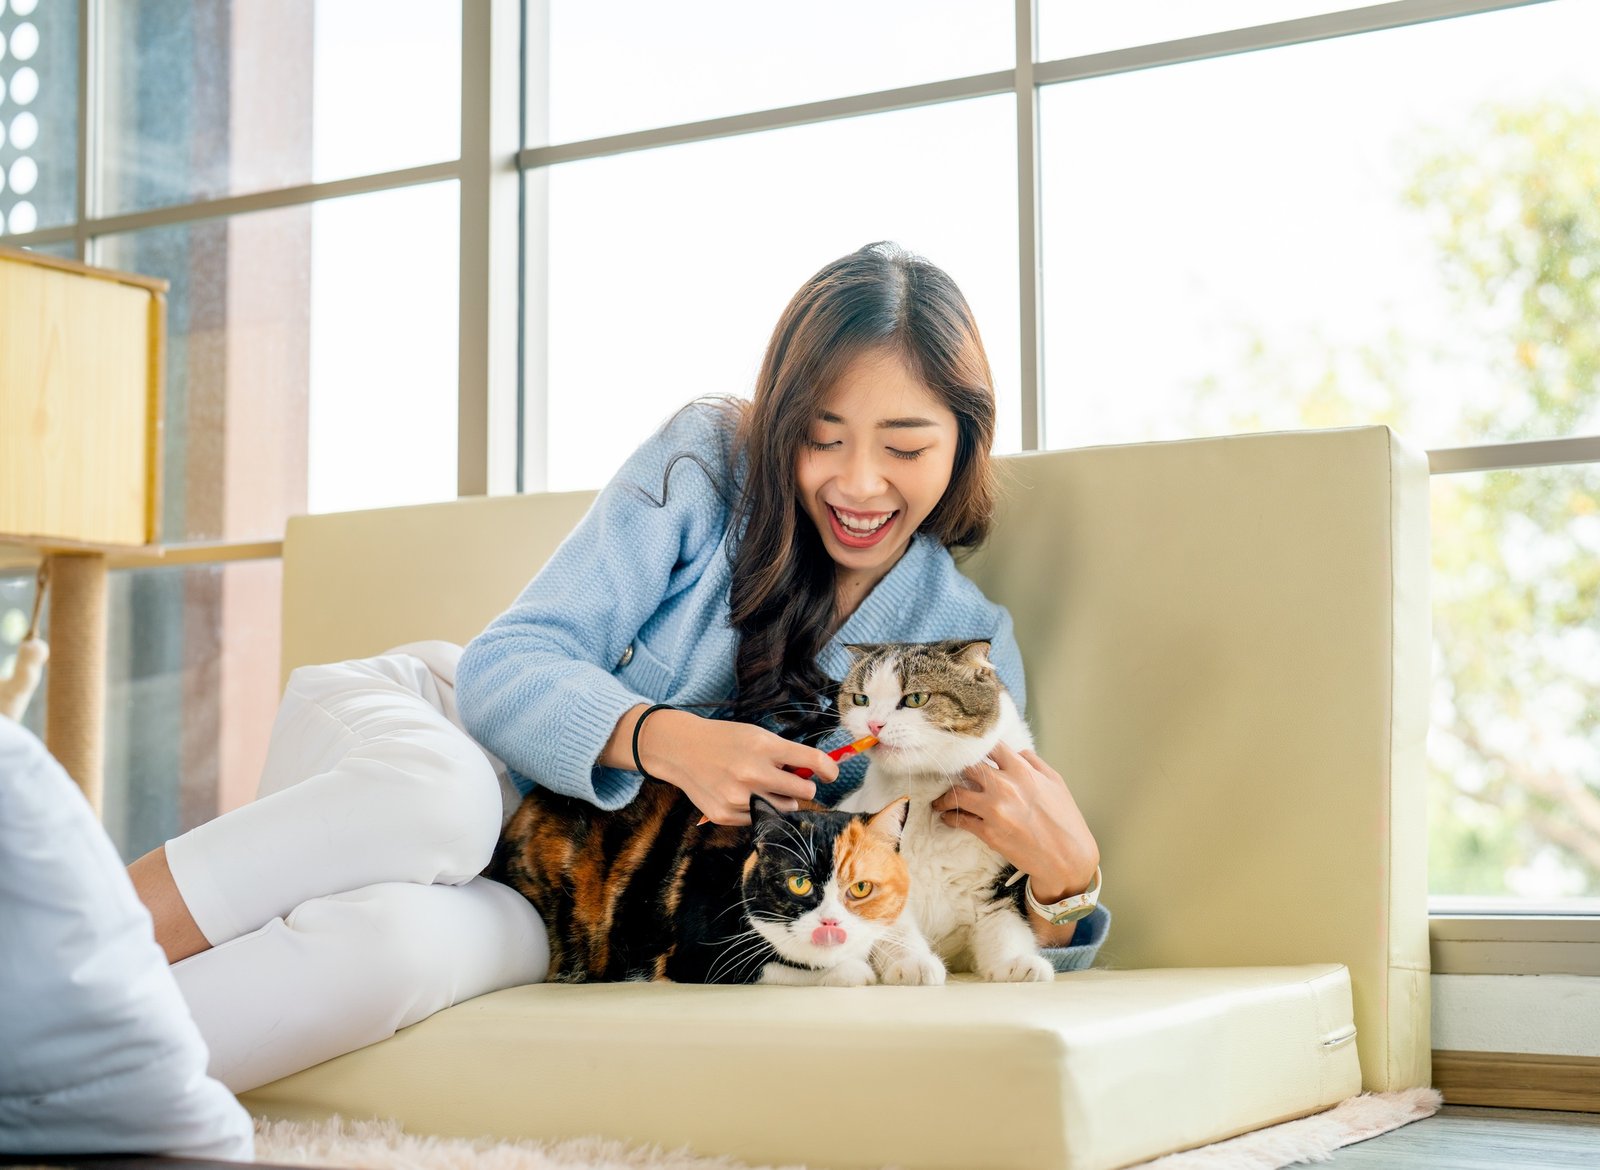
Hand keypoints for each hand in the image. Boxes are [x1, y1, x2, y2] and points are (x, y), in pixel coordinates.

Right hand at [635, 709, 836, 824]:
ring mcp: (738, 797)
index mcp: (763, 747)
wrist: (681, 750)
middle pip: (804, 792)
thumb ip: (784, 754)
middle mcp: (753, 773)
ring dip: (783, 800)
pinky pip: (759, 819)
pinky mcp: (725, 815)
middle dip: (803, 786)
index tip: (830, 774)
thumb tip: (813, 774)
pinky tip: (742, 795)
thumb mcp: (757, 735)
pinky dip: (758, 809)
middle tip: (791, 781)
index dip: (829, 769)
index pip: (811, 761)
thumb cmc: (725, 740)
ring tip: (764, 787)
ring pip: (785, 809)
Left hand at [930, 741, 1098, 901]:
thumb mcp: (1056, 782)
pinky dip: (950, 817)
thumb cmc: (1065, 820)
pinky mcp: (988, 832)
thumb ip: (1034, 763)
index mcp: (1022, 771)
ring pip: (956, 794)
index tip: (967, 750)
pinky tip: (947, 817)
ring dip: (945, 797)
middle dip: (956, 769)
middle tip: (947, 774)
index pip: (991, 747)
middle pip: (967, 767)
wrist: (1066, 858)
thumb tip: (1017, 752)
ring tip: (939, 801)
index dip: (977, 746)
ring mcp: (994, 809)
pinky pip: (960, 820)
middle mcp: (1005, 786)